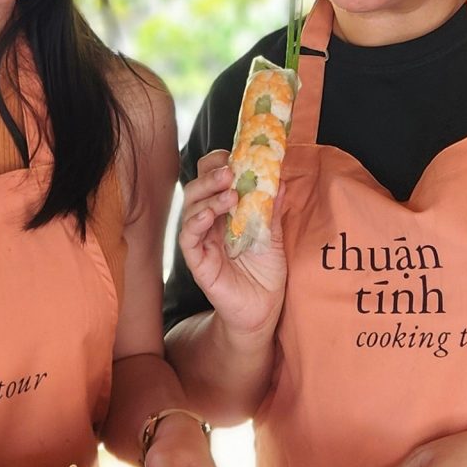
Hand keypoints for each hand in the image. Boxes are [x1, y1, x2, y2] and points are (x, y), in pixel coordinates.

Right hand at [175, 148, 287, 340]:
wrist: (263, 310)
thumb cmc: (265, 272)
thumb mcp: (273, 234)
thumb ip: (272, 208)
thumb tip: (279, 177)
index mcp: (224, 210)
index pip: (212, 178)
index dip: (219, 163)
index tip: (236, 156)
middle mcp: (208, 222)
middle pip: (197, 187)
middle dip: (211, 175)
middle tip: (231, 171)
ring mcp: (201, 241)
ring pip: (190, 208)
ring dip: (208, 196)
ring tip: (230, 193)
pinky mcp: (197, 261)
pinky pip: (188, 238)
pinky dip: (196, 223)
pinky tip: (209, 215)